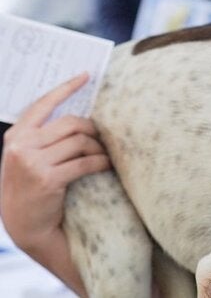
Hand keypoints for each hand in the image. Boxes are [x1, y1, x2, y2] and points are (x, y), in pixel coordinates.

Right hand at [0, 73, 110, 252]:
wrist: (24, 223)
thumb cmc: (30, 185)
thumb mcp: (26, 156)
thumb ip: (42, 135)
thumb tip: (78, 114)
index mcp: (16, 135)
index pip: (44, 103)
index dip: (67, 88)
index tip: (86, 75)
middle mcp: (21, 146)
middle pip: (71, 123)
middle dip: (93, 129)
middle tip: (103, 138)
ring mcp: (33, 162)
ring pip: (80, 142)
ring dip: (98, 148)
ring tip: (105, 155)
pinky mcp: (48, 179)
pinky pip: (85, 163)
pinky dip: (101, 163)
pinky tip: (107, 165)